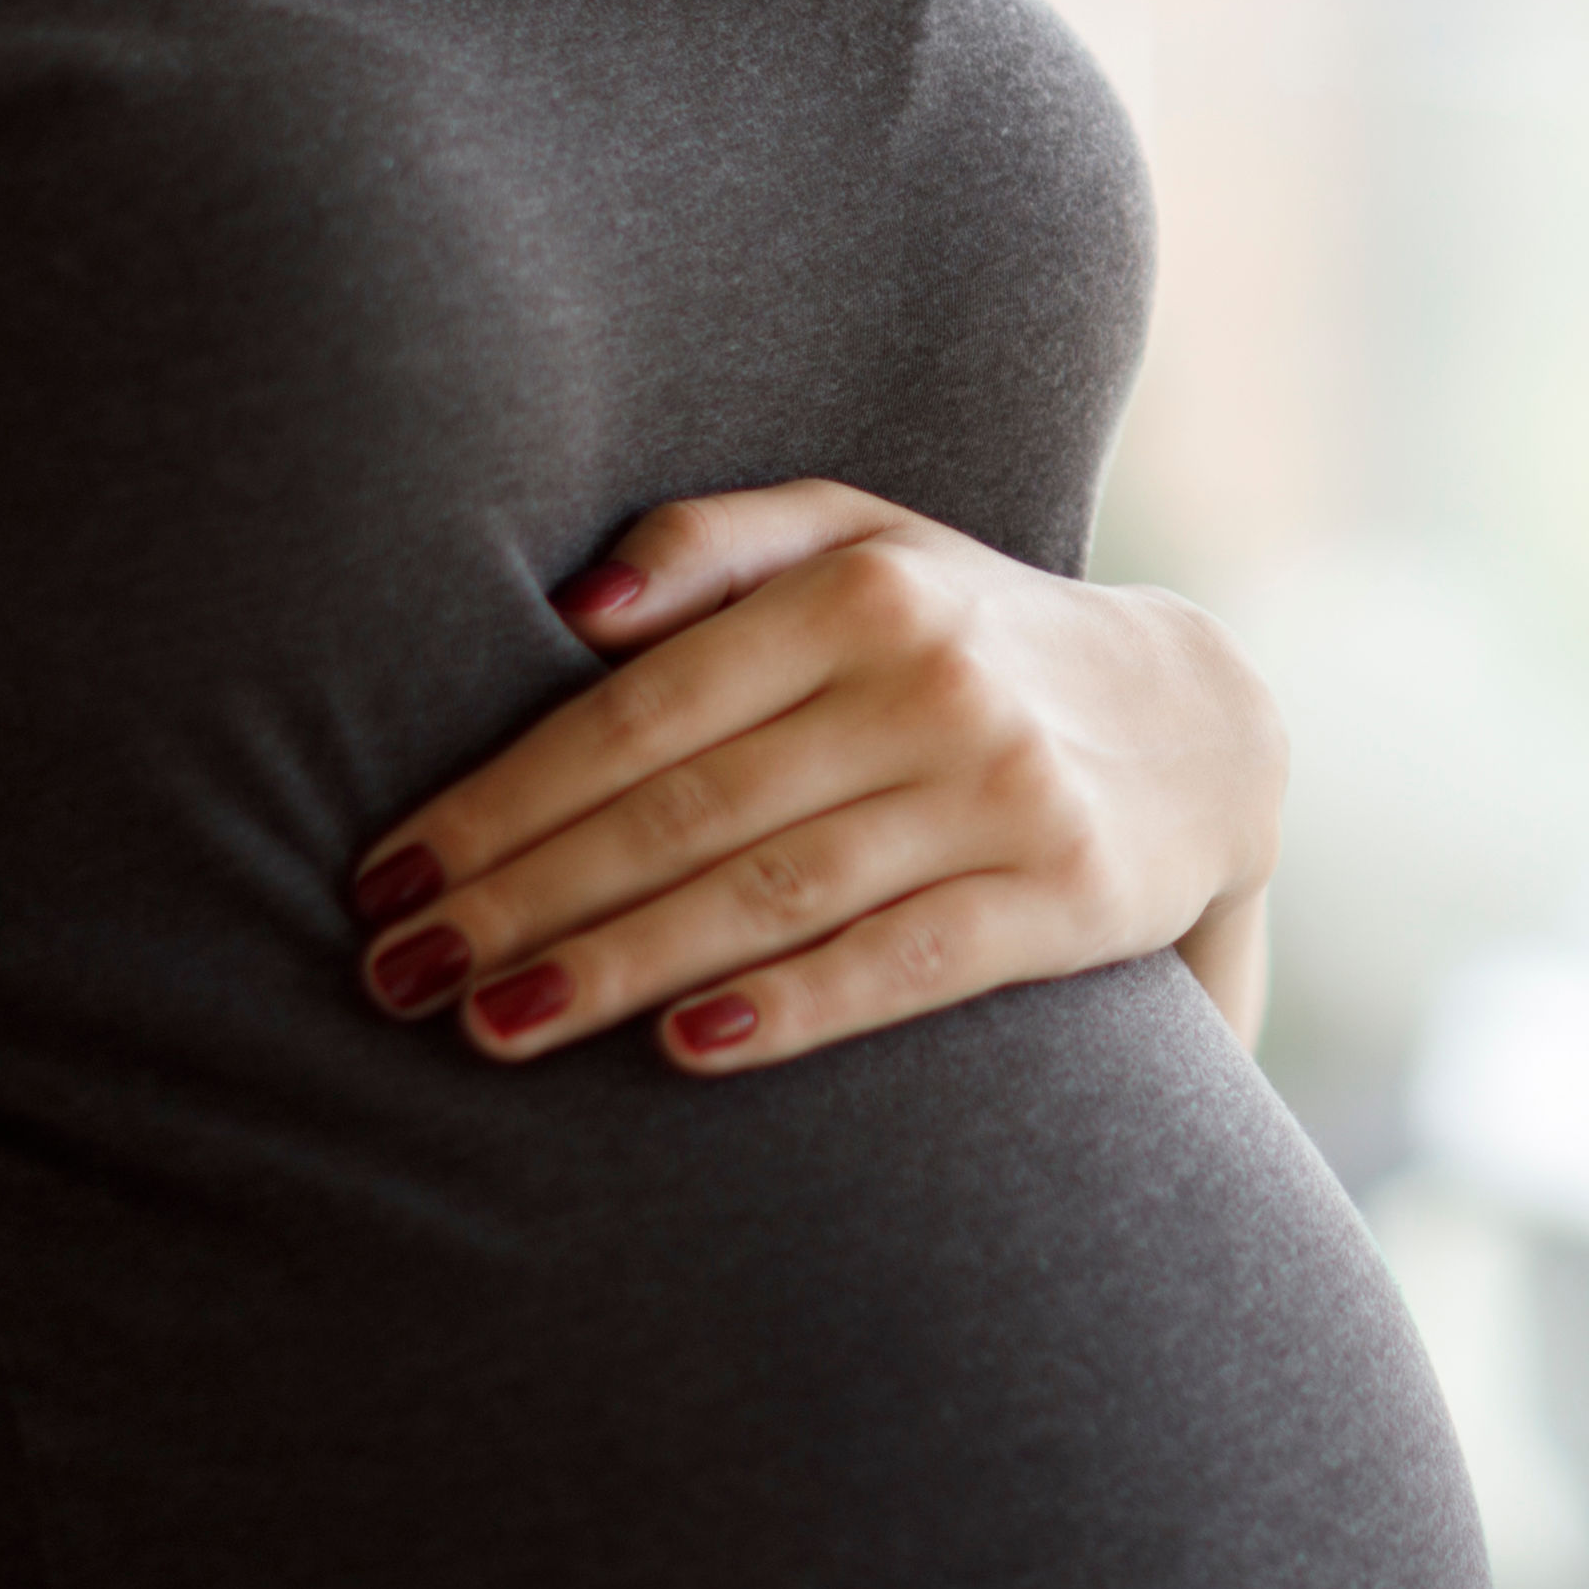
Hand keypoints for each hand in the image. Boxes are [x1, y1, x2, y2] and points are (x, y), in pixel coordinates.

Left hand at [342, 482, 1282, 1071]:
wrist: (1204, 727)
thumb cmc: (971, 636)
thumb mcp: (864, 539)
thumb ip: (712, 546)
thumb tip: (569, 612)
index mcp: (858, 587)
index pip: (637, 710)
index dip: (496, 800)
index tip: (385, 880)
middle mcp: (930, 679)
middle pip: (683, 811)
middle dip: (520, 900)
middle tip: (393, 978)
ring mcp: (1001, 790)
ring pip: (769, 893)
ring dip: (615, 969)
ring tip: (487, 1030)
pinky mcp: (1064, 897)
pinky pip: (902, 961)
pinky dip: (791, 1007)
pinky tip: (684, 1050)